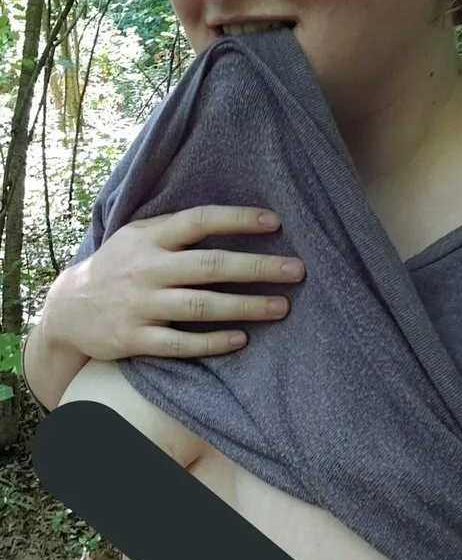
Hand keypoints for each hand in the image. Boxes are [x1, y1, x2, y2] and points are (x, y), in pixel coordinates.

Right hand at [44, 206, 305, 360]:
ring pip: (201, 306)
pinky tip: (241, 338)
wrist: (67, 310)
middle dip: (258, 268)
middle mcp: (147, 269)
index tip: (275, 222)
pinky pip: (181, 343)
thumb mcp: (136, 236)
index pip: (199, 221)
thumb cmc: (117, 267)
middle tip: (297, 270)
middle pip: (210, 266)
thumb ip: (174, 228)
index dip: (237, 219)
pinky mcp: (135, 339)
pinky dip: (213, 342)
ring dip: (246, 306)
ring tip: (282, 307)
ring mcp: (140, 306)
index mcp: (149, 238)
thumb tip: (231, 217)